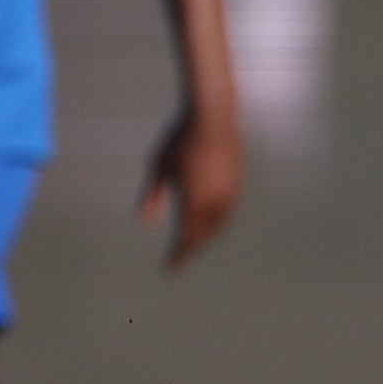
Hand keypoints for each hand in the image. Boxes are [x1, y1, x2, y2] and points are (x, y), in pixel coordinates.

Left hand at [139, 102, 241, 268]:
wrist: (213, 114)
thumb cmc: (180, 138)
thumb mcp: (159, 166)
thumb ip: (153, 195)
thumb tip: (144, 222)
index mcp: (196, 198)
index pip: (187, 237)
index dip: (178, 255)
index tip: (169, 269)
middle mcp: (217, 199)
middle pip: (204, 235)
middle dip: (191, 250)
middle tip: (179, 261)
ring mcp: (231, 190)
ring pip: (220, 225)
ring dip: (206, 238)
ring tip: (192, 245)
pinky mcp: (238, 181)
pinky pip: (228, 211)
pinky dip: (217, 224)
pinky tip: (208, 223)